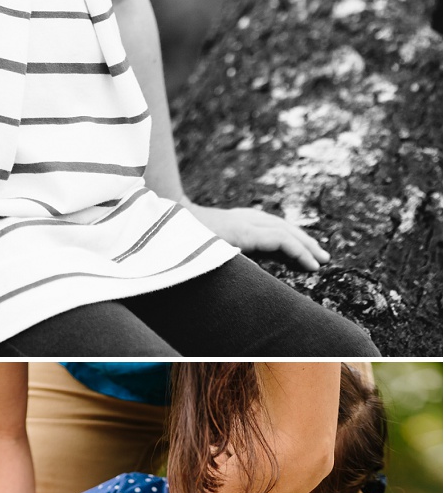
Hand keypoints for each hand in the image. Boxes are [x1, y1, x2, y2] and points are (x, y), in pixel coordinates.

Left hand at [185, 202, 329, 271]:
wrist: (167, 216)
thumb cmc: (186, 241)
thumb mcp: (209, 256)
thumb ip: (235, 266)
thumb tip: (260, 275)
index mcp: (242, 231)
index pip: (281, 239)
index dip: (300, 253)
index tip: (314, 266)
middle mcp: (245, 220)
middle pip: (284, 229)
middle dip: (307, 244)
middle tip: (325, 259)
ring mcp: (241, 216)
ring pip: (278, 223)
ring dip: (299, 236)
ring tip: (315, 248)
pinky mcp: (236, 216)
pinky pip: (268, 221)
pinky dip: (284, 229)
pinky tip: (289, 236)